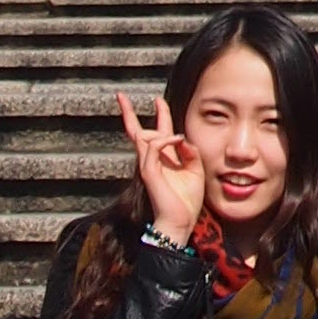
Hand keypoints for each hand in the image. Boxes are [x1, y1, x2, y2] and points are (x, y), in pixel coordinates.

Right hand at [115, 90, 203, 242]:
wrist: (181, 221)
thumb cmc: (187, 200)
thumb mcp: (195, 170)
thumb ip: (191, 152)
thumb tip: (183, 139)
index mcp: (164, 158)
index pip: (155, 132)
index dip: (158, 114)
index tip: (156, 99)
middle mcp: (152, 160)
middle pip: (137, 132)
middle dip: (128, 114)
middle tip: (121, 97)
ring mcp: (147, 166)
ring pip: (145, 137)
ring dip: (162, 130)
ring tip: (178, 137)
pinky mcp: (149, 172)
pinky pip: (152, 148)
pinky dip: (164, 140)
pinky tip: (176, 140)